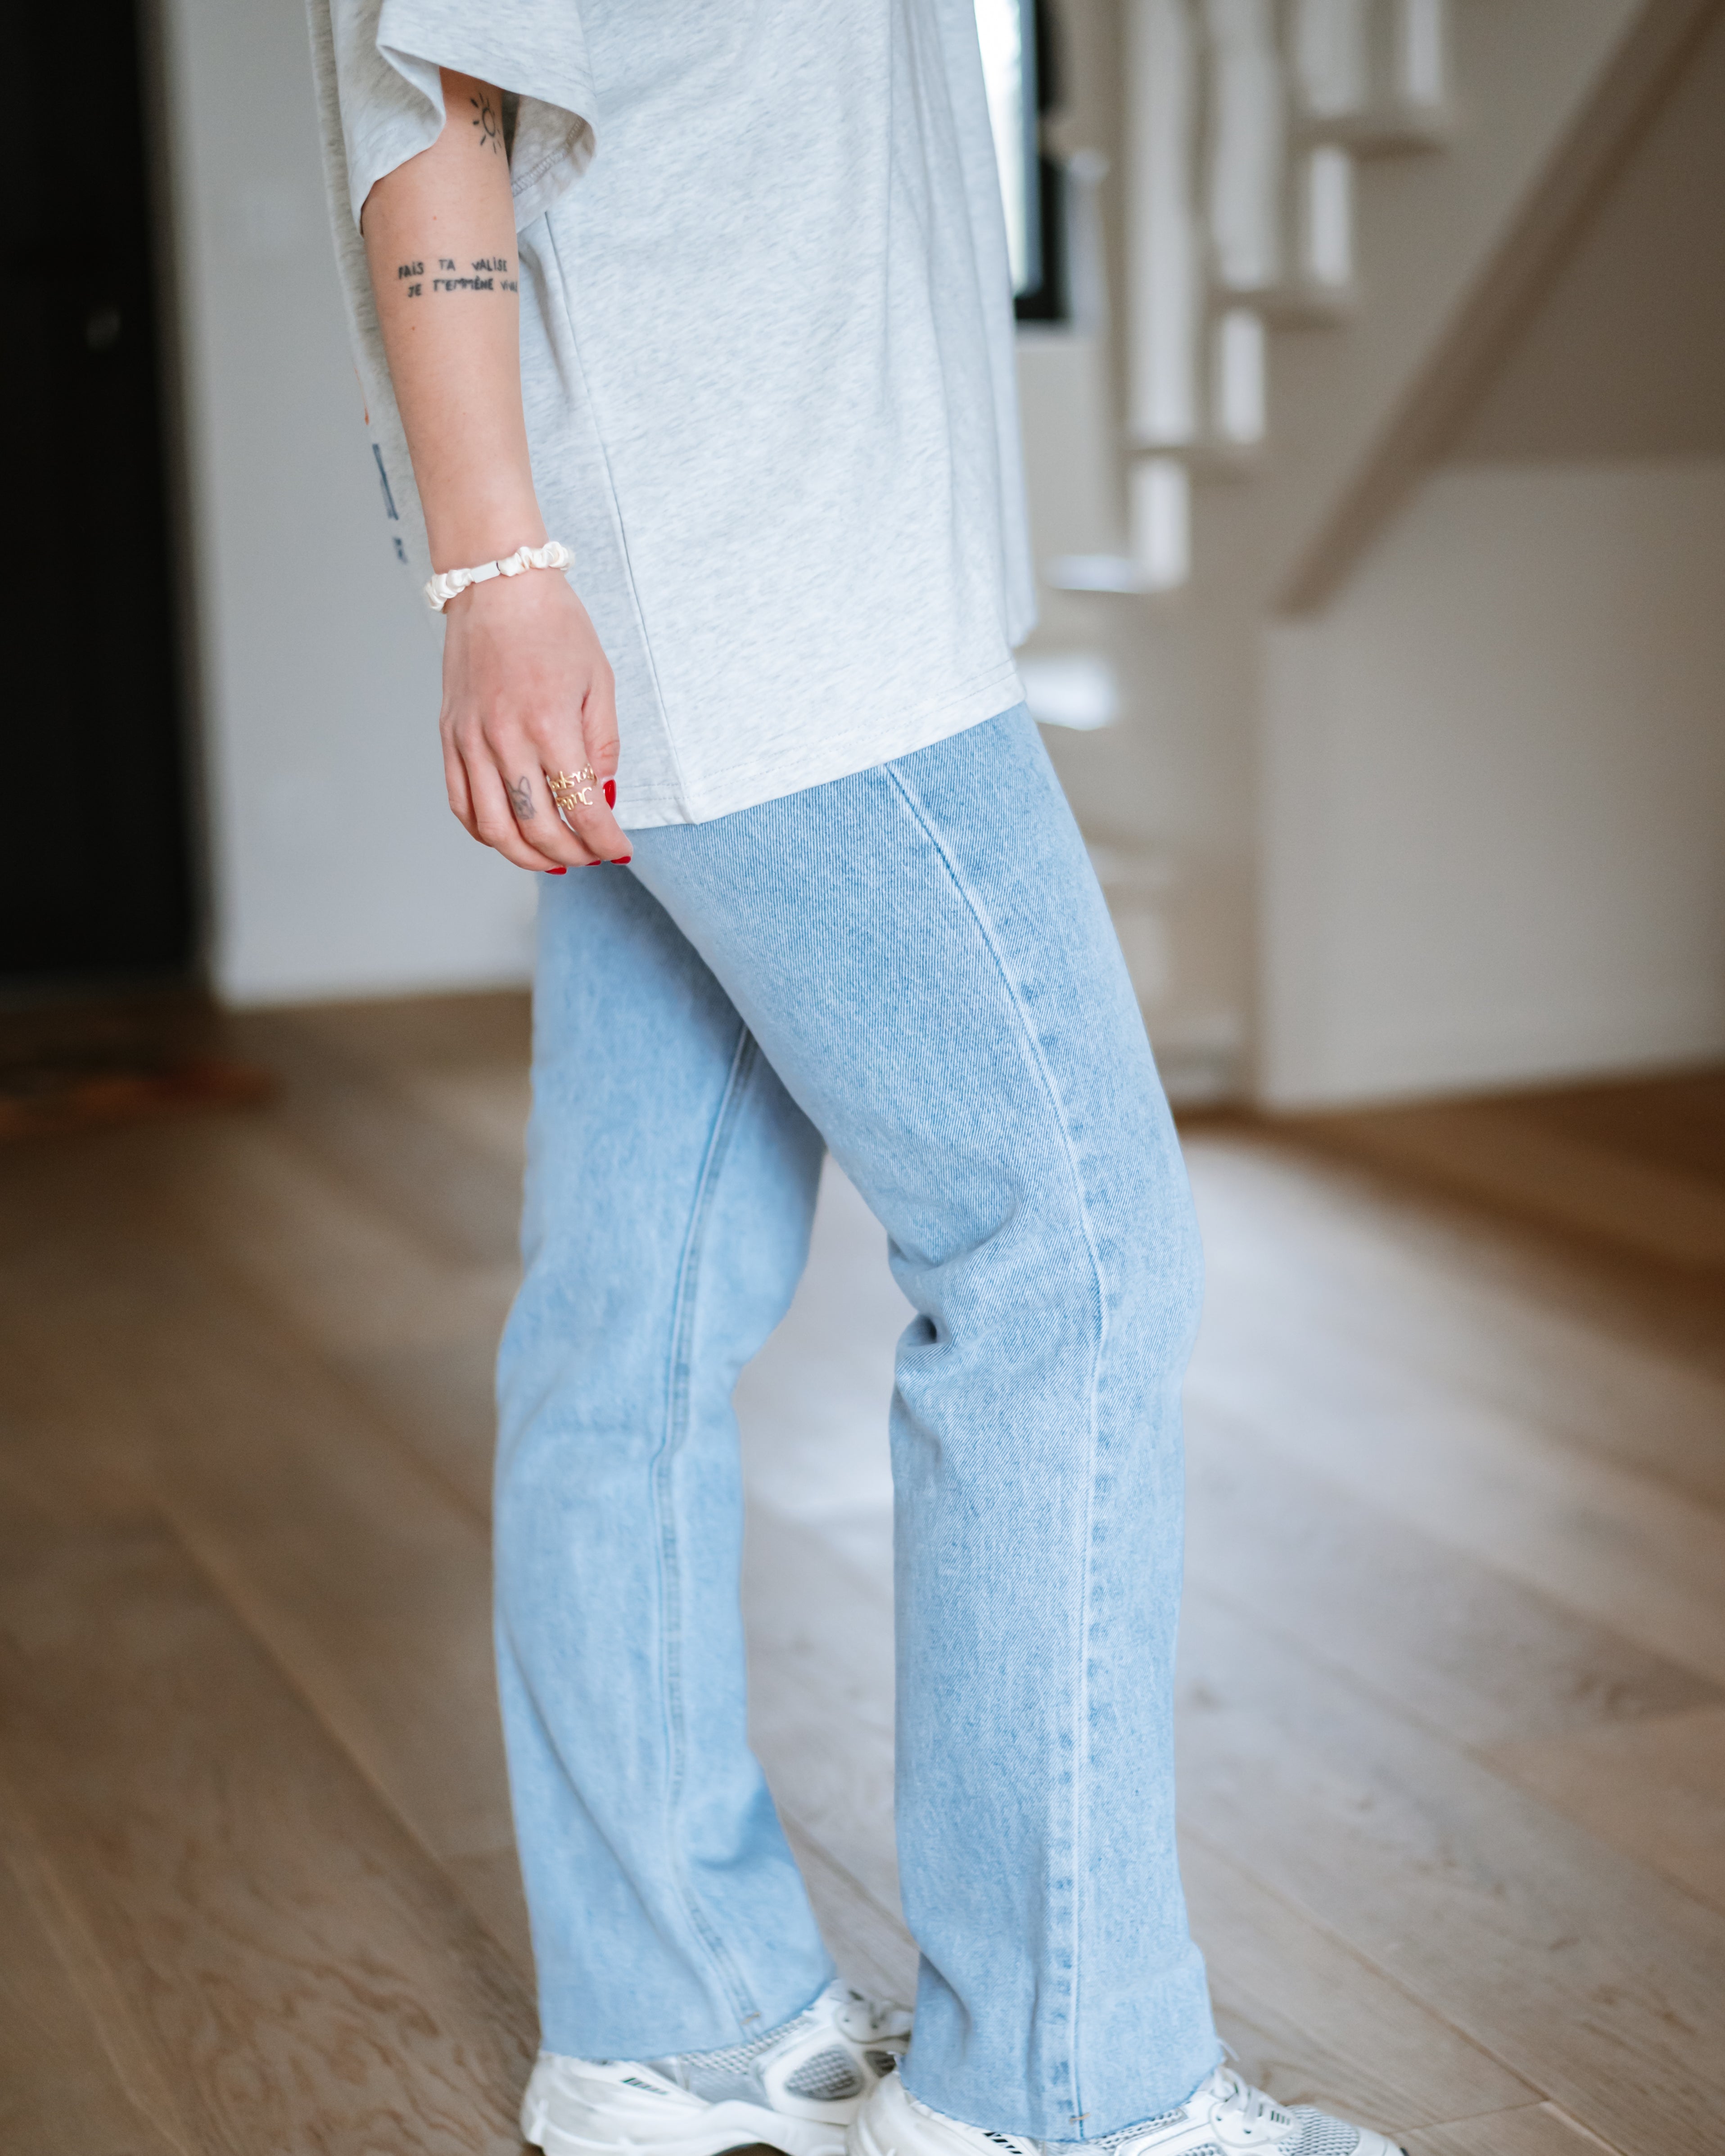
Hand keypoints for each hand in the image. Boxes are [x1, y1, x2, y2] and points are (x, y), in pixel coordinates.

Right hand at [438, 569, 630, 869]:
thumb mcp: (599, 683)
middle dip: (572, 854)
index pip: (581, 810)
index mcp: (550, 725)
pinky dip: (486, 832)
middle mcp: (505, 740)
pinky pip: (461, 804)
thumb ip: (602, 746)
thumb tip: (601, 797)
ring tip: (553, 858)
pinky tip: (511, 835)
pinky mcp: (450, 737)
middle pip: (538, 829)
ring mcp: (471, 741)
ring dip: (527, 856)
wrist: (498, 585)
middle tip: (591, 854)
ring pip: (494, 829)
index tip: (620, 850)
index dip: (605, 841)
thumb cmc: (554, 626)